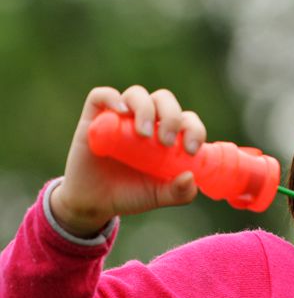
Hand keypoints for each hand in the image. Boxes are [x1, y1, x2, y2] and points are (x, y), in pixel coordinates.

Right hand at [50, 86, 207, 236]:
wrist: (94, 203)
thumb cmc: (131, 194)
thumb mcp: (158, 196)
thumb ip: (179, 192)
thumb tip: (190, 177)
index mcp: (167, 134)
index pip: (186, 119)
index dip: (194, 129)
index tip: (190, 150)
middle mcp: (146, 120)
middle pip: (164, 100)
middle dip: (171, 116)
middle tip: (166, 142)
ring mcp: (120, 117)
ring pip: (137, 94)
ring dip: (145, 109)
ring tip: (144, 134)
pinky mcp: (94, 118)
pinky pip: (101, 95)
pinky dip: (112, 98)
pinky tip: (121, 112)